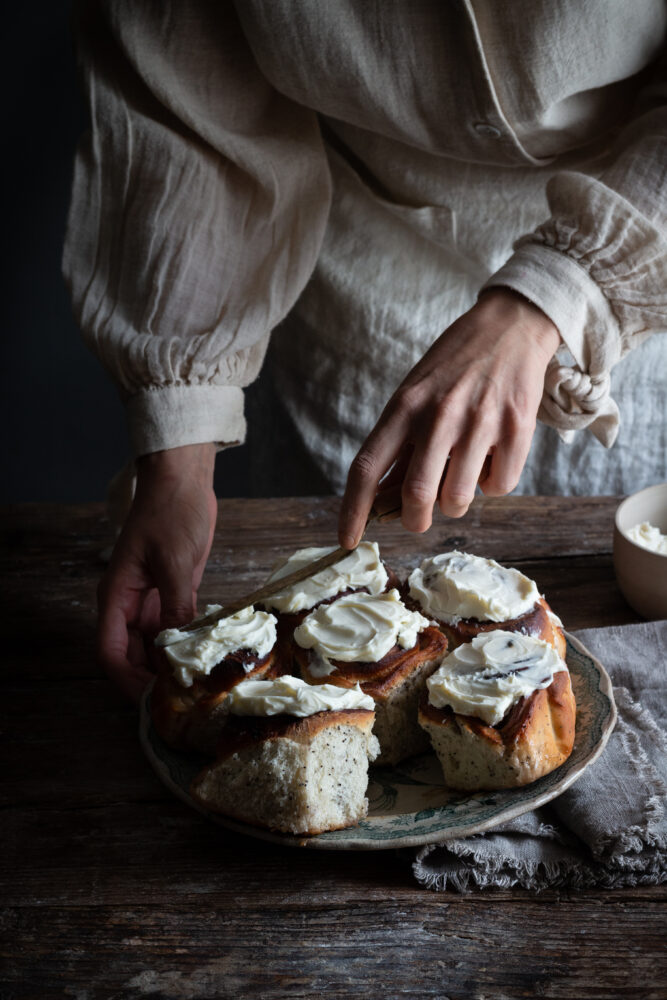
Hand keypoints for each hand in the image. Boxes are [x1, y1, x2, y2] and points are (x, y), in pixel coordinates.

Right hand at [97, 443, 217, 702]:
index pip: (110, 651)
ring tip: (195, 683)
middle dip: (150, 679)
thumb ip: (176, 607)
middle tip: (182, 698)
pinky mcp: (172, 593)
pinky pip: (173, 628)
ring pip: (152, 645)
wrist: (183, 480)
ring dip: (169, 664)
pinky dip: (184, 644)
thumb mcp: (176, 562)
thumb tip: (179, 648)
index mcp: (117, 595)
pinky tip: (204, 656)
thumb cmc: (172, 512)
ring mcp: (150, 599)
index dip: (127, 680)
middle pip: (131, 655)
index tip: (152, 699)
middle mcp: (129, 603)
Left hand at [339, 288, 560, 545]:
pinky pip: (500, 485)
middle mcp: (439, 415)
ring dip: (456, 502)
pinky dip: (494, 484)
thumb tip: (383, 499)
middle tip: (419, 518)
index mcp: (404, 407)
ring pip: (458, 498)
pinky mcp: (516, 427)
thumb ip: (401, 444)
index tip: (348, 540)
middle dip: (415, 520)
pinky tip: (492, 457)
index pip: (367, 468)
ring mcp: (479, 421)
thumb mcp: (415, 394)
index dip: (353, 510)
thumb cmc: (454, 366)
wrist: (510, 326)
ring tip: (461, 475)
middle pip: (417, 494)